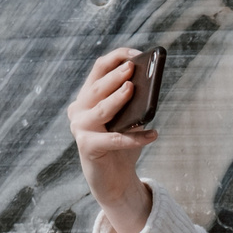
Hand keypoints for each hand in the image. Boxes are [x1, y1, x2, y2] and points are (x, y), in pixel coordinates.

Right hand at [67, 47, 157, 232]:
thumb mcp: (128, 119)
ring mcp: (80, 128)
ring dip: (117, 98)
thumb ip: (133, 104)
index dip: (117, 58)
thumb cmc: (122, 145)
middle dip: (115, 76)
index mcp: (88, 96)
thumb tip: (148, 88)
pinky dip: (135, 137)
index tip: (136, 54)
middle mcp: (79, 109)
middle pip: (98, 88)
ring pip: (101, 109)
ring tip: (132, 89)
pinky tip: (153, 134)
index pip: (99, 69)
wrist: (114, 178)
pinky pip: (114, 140)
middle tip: (132, 68)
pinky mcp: (87, 146)